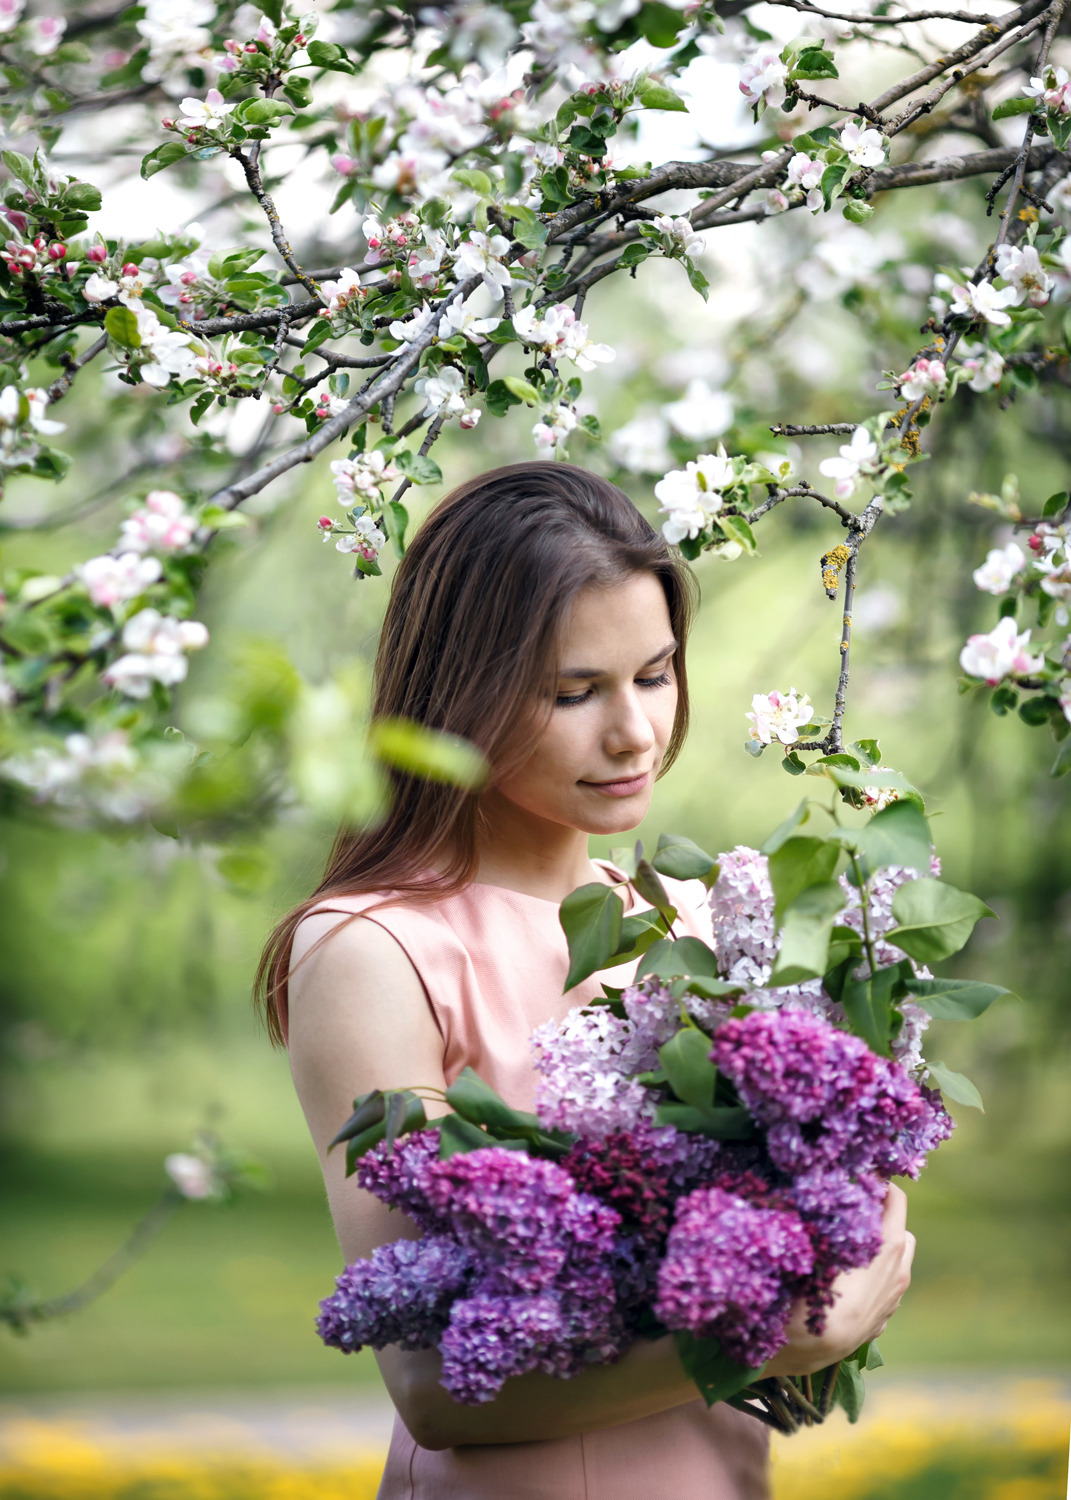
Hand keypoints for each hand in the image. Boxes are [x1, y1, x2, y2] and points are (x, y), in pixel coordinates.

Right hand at [765, 1182, 914, 1376]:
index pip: (895, 1203)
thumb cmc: (798, 1297)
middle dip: (882, 1218)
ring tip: (845, 1243)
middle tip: (850, 1209)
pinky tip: (842, 1278)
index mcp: (885, 1255)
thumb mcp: (811, 1248)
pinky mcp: (878, 1325)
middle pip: (902, 1233)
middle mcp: (896, 1279)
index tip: (857, 1174)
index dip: (879, 1183)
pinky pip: (885, 1289)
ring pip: (897, 1264)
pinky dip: (872, 1276)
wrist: (797, 1357)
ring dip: (879, 1249)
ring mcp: (889, 1306)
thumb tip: (829, 1187)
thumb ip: (828, 1219)